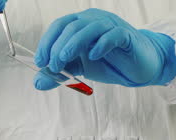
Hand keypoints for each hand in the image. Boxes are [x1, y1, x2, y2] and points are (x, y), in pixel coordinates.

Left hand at [33, 9, 175, 89]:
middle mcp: (94, 20)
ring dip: (73, 44)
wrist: (138, 67)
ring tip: (64, 61)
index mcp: (80, 24)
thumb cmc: (107, 62)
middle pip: (71, 26)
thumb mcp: (79, 69)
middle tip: (53, 66)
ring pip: (89, 28)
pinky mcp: (126, 36)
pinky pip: (112, 35)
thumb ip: (60, 73)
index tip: (40, 61)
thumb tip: (38, 83)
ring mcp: (111, 26)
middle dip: (57, 47)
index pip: (59, 26)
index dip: (47, 42)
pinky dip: (100, 45)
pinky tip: (93, 56)